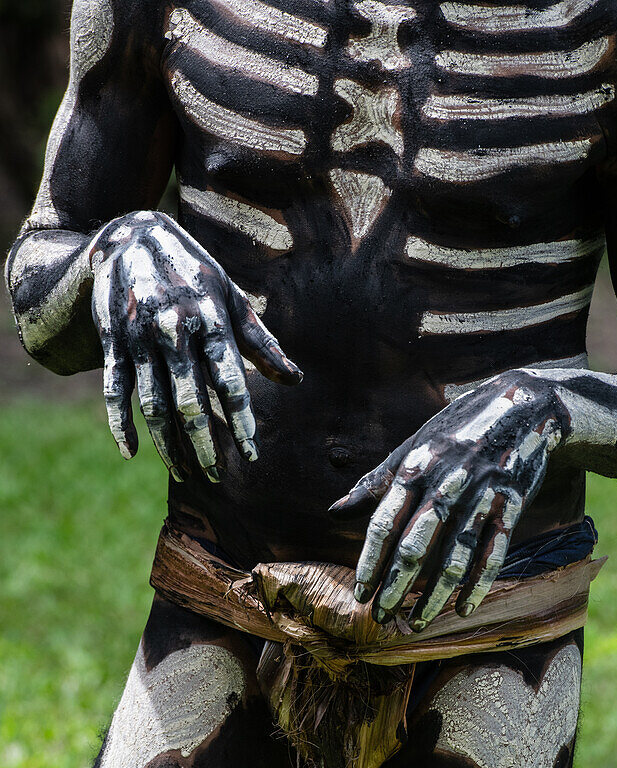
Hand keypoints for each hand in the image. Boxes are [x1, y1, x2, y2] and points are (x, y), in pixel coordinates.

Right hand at [89, 210, 301, 481]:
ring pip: (153, 402)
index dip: (241, 421)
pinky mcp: (112, 340)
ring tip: (182, 473)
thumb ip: (261, 341)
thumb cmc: (193, 272)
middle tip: (217, 477)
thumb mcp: (231, 297)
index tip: (251, 454)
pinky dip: (120, 422)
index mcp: (211, 320)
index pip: (231, 382)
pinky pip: (116, 388)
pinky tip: (131, 451)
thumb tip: (296, 380)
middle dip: (204, 443)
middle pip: (191, 400)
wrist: (130, 234)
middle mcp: (175, 330)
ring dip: (167, 442)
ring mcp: (140, 336)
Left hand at [330, 371, 568, 628]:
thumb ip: (375, 481)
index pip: (384, 523)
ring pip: (454, 556)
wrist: (525, 405)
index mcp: (415, 467)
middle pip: (415, 546)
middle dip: (396, 587)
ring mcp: (481, 495)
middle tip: (382, 619)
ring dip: (434, 595)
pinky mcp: (512, 504)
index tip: (360, 593)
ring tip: (418, 622)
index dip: (370, 562)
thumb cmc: (459, 429)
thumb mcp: (415, 446)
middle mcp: (445, 483)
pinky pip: (493, 552)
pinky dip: (479, 583)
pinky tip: (464, 609)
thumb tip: (333, 513)